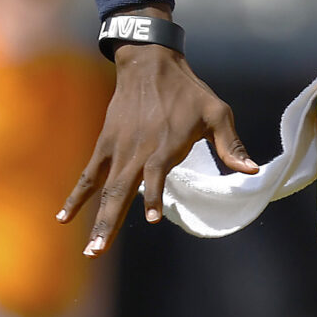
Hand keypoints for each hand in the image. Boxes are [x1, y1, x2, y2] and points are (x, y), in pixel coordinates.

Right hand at [59, 43, 255, 255]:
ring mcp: (117, 150)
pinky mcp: (105, 146)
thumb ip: (230, 144)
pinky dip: (77, 197)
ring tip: (90, 250)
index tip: (151, 219)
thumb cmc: (187, 91)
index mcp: (164, 144)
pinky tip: (64, 219)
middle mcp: (137, 151)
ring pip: (103, 191)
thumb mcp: (216, 112)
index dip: (152, 196)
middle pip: (119, 192)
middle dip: (109, 223)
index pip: (156, 174)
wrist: (148, 64)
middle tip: (97, 252)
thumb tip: (252, 170)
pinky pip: (87, 176)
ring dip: (96, 219)